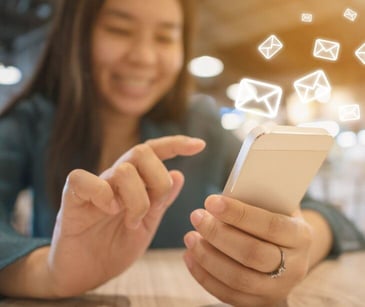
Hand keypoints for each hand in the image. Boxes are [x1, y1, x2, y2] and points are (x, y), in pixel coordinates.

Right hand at [48, 135, 204, 296]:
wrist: (84, 274)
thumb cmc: (114, 247)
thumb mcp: (147, 225)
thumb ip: (161, 201)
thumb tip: (179, 174)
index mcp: (134, 182)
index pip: (154, 152)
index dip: (176, 144)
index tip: (200, 145)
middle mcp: (115, 178)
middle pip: (141, 152)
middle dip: (158, 179)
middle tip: (154, 207)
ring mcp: (94, 186)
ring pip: (122, 170)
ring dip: (136, 199)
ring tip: (132, 222)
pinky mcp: (72, 198)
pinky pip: (83, 180)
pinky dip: (102, 194)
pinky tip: (110, 211)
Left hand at [183, 195, 312, 306]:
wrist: (288, 249)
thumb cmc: (274, 217)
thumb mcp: (274, 203)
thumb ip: (255, 197)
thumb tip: (222, 195)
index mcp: (300, 235)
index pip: (270, 225)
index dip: (238, 214)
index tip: (211, 202)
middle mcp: (294, 266)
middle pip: (252, 254)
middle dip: (218, 234)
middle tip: (196, 216)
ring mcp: (277, 289)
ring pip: (238, 278)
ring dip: (207, 256)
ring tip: (190, 237)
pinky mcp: (259, 303)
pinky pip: (228, 294)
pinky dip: (204, 276)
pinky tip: (190, 256)